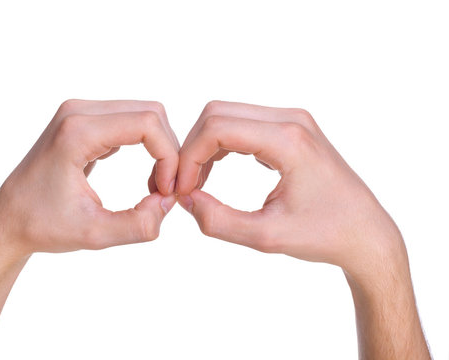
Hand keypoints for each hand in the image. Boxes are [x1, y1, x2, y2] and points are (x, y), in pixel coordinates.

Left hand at [0, 99, 178, 256]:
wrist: (8, 220)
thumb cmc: (42, 226)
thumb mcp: (94, 235)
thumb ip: (139, 225)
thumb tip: (170, 201)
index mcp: (76, 133)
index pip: (147, 123)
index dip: (169, 156)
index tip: (167, 191)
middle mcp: (77, 112)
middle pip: (150, 113)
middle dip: (168, 150)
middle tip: (166, 189)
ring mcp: (78, 113)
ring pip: (143, 114)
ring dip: (159, 149)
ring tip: (154, 186)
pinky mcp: (83, 121)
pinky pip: (129, 121)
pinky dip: (146, 146)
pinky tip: (145, 178)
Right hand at [176, 100, 405, 279]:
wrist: (365, 232)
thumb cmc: (325, 235)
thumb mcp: (266, 236)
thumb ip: (218, 221)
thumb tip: (185, 200)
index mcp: (288, 140)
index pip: (216, 129)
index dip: (188, 158)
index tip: (182, 191)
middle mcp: (291, 120)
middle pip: (217, 114)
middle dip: (192, 148)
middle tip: (185, 186)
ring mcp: (293, 121)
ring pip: (228, 116)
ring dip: (204, 146)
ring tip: (198, 183)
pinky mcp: (291, 130)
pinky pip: (244, 125)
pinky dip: (222, 145)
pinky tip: (216, 173)